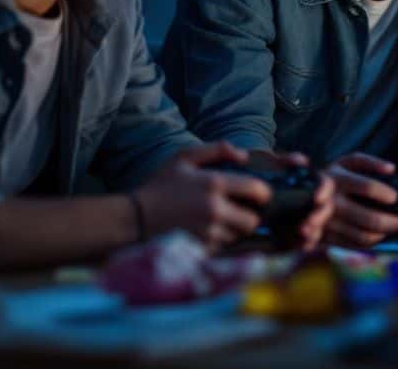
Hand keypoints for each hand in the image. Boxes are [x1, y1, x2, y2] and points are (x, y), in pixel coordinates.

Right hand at [134, 142, 269, 249]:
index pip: (258, 191)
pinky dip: (219, 240)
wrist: (134, 217)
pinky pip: (222, 246)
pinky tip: (206, 230)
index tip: (258, 194)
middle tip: (240, 210)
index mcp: (215, 184)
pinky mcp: (200, 248)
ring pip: (238, 235)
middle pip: (253, 220)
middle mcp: (215, 209)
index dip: (263, 193)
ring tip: (220, 219)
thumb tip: (244, 155)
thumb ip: (216, 150)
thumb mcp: (184, 158)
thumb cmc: (161, 185)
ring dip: (234, 229)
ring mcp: (208, 231)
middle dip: (250, 215)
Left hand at [247, 149, 333, 249]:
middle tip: (304, 227)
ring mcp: (305, 216)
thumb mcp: (267, 161)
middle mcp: (311, 199)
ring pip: (319, 225)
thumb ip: (284, 160)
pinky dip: (307, 243)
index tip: (316, 198)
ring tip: (302, 238)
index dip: (324, 191)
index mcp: (309, 180)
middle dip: (319, 217)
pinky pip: (308, 239)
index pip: (326, 184)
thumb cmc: (257, 170)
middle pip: (326, 208)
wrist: (241, 192)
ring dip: (315, 232)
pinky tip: (302, 245)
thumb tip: (301, 160)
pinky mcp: (295, 232)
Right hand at [324, 153, 397, 248]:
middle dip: (390, 221)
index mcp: (338, 178)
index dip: (385, 194)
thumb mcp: (349, 162)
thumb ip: (371, 162)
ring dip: (383, 234)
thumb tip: (391, 169)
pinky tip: (377, 236)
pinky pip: (353, 244)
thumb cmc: (336, 176)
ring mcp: (328, 221)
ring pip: (363, 235)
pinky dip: (369, 242)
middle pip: (369, 218)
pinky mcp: (325, 236)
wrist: (302, 194)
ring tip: (392, 228)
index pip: (368, 187)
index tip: (395, 198)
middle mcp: (332, 201)